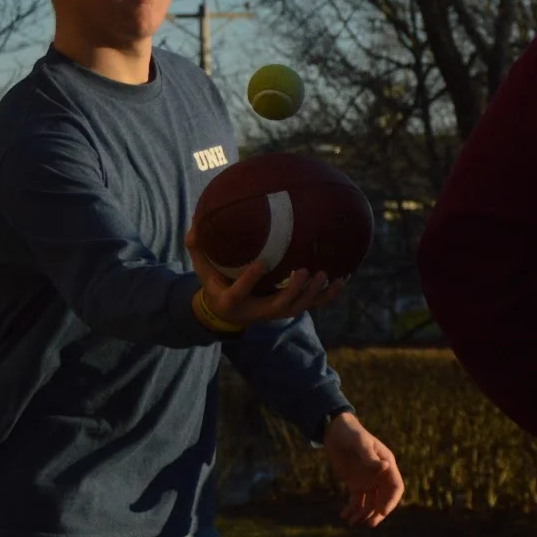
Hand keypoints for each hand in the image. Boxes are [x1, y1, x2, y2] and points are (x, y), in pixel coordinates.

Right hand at [186, 227, 344, 326]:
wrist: (226, 312)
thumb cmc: (215, 283)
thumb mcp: (202, 269)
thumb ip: (197, 248)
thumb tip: (193, 224)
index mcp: (233, 300)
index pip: (241, 292)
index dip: (251, 280)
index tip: (261, 263)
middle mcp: (257, 311)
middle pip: (280, 305)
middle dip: (294, 290)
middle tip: (304, 270)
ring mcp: (276, 312)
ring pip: (300, 307)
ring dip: (315, 293)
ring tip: (326, 274)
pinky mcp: (289, 309)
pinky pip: (313, 304)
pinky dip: (328, 293)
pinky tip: (343, 277)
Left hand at [323, 412, 403, 526]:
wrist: (334, 431)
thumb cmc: (351, 434)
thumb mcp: (360, 443)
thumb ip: (370, 457)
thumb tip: (384, 467)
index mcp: (386, 465)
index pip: (395, 487)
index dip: (391, 501)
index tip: (382, 512)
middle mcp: (380, 476)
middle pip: (384, 499)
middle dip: (378, 513)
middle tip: (369, 524)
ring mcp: (368, 481)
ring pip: (371, 503)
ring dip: (364, 514)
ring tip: (352, 522)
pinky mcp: (355, 484)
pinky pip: (357, 501)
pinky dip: (352, 510)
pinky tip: (344, 516)